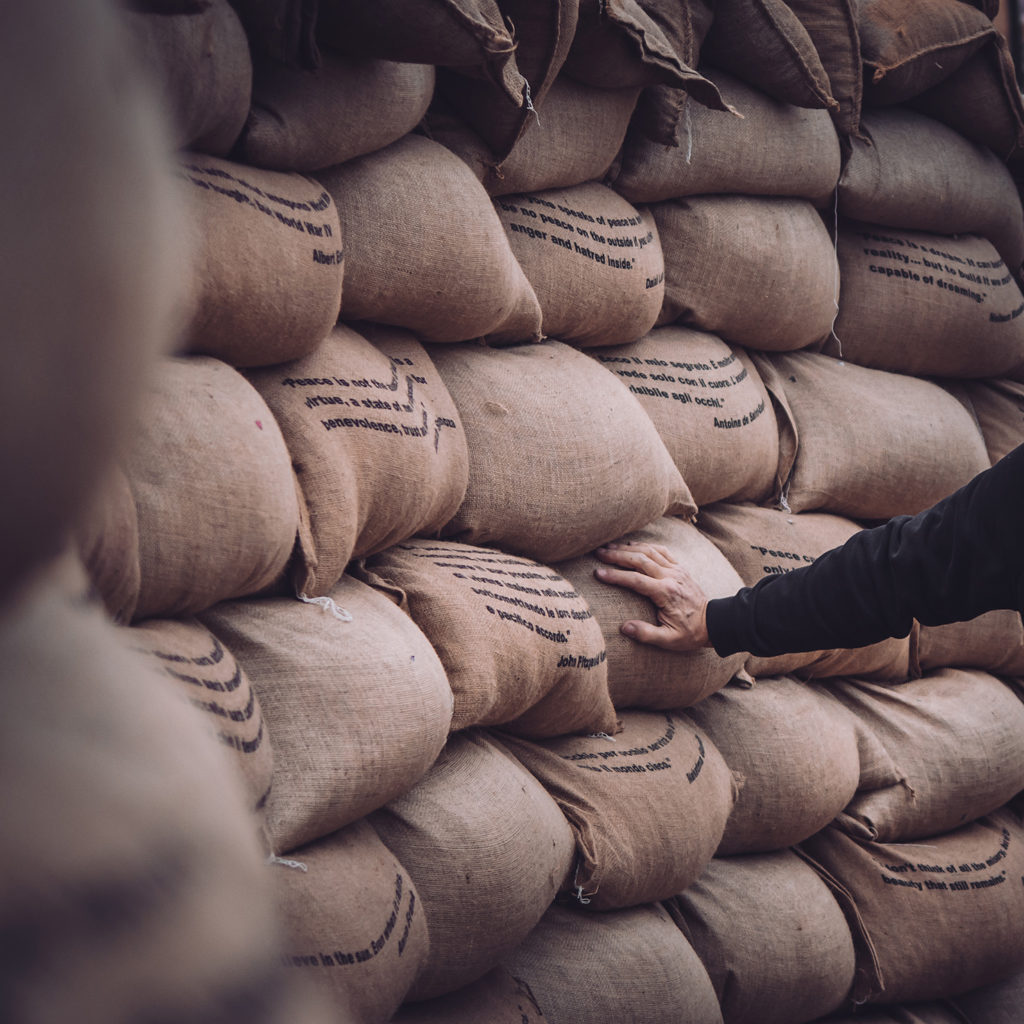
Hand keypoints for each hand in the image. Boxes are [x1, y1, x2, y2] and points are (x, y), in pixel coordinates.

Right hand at [593, 541, 710, 651]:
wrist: (713, 623)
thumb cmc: (689, 633)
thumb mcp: (668, 640)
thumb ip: (646, 633)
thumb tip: (624, 628)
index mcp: (665, 593)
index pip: (635, 580)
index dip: (615, 575)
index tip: (598, 573)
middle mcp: (670, 577)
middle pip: (639, 559)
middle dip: (617, 555)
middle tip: (598, 553)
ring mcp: (676, 570)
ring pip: (649, 551)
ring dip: (628, 547)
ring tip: (610, 546)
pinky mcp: (680, 568)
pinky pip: (661, 550)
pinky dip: (645, 545)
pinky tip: (633, 544)